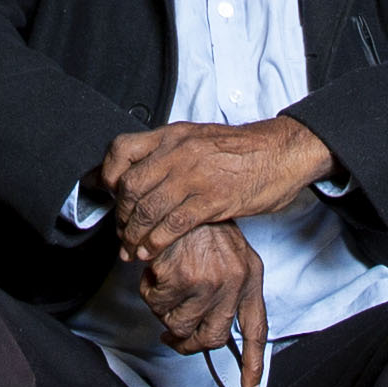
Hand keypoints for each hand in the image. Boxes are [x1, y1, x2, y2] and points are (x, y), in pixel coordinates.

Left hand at [96, 115, 332, 260]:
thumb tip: (139, 170)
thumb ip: (167, 152)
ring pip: (148, 208)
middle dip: (120, 214)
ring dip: (134, 234)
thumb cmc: (241, 150)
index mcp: (173, 135)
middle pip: (130, 185)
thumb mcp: (198, 139)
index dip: (106, 174)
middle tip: (120, 231)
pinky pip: (173, 223)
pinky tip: (151, 251)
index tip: (106, 194)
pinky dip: (156, 241)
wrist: (281, 152)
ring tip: (131, 249)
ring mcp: (195, 175)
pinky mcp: (212, 199)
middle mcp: (179, 152)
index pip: (122, 149)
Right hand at [134, 220, 270, 386]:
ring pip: (181, 326)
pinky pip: (160, 307)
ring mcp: (211, 282)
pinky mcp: (184, 279)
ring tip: (161, 288)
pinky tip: (154, 273)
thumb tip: (206, 331)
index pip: (256, 329)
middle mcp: (236, 281)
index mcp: (250, 275)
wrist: (178, 194)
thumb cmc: (197, 225)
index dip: (253, 365)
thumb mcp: (226, 253)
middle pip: (213, 338)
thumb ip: (225, 289)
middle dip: (188, 342)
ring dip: (165, 314)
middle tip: (171, 335)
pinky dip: (150, 294)